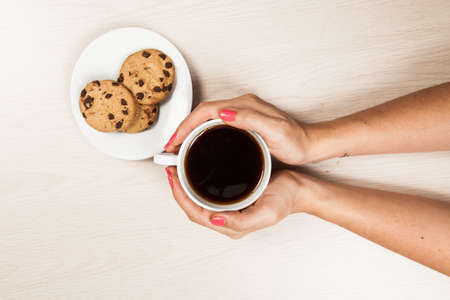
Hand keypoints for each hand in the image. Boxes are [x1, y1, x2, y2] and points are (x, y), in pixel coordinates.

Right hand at [165, 94, 311, 164]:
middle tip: (170, 147)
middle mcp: (241, 106)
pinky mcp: (243, 123)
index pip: (206, 111)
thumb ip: (250, 119)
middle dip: (182, 128)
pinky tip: (197, 145)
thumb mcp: (274, 131)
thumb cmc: (295, 140)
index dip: (186, 125)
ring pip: (206, 119)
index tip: (174, 140)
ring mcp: (241, 114)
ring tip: (178, 147)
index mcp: (244, 106)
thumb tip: (223, 112)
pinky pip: (214, 125)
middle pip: (202, 114)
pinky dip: (201, 134)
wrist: (308, 144)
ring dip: (189, 131)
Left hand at [165, 167, 315, 238]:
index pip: (196, 214)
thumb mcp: (266, 212)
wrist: (299, 190)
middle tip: (171, 170)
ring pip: (197, 201)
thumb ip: (240, 221)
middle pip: (192, 208)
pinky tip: (193, 172)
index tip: (174, 178)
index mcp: (232, 226)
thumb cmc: (286, 201)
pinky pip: (206, 194)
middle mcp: (227, 220)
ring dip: (184, 186)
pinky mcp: (232, 199)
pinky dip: (195, 184)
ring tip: (178, 169)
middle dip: (178, 190)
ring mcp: (228, 210)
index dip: (181, 197)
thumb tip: (213, 220)